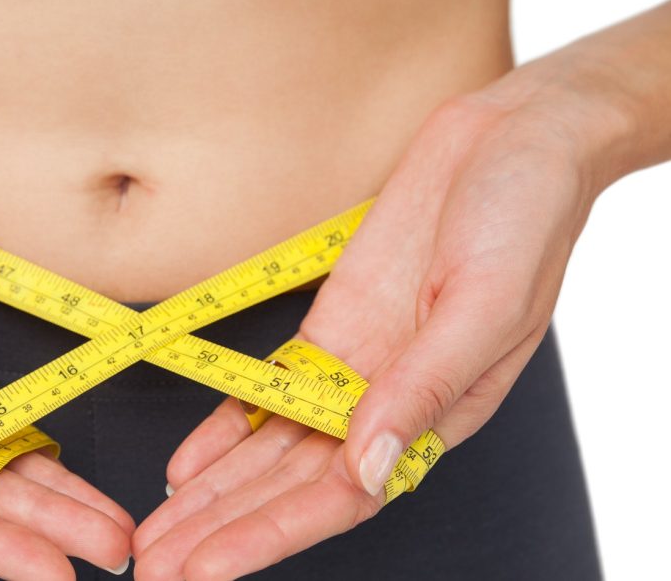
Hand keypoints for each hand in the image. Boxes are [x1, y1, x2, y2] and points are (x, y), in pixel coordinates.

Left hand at [131, 84, 609, 579]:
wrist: (509, 141)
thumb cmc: (523, 220)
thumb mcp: (486, 305)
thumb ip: (423, 388)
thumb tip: (371, 467)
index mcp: (434, 415)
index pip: (340, 497)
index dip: (268, 536)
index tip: (205, 569)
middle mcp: (384, 404)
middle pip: (290, 486)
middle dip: (222, 529)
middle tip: (156, 567)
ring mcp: (351, 368)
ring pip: (270, 449)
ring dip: (213, 494)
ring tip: (158, 534)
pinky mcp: (328, 328)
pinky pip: (266, 390)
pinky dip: (223, 430)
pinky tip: (186, 467)